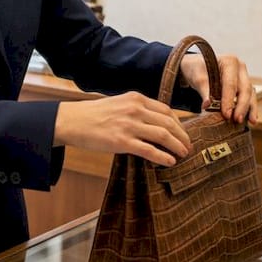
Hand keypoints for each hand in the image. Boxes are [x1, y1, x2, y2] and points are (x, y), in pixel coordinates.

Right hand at [54, 92, 192, 166]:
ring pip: (163, 135)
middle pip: (169, 123)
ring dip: (177, 146)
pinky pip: (149, 150)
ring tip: (183, 154)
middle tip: (188, 146)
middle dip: (183, 136)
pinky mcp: (122, 141)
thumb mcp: (119, 104)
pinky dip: (163, 156)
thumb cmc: (94, 115)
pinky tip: (170, 162)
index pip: (166, 111)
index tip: (184, 134)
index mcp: (136, 99)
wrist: (72, 121)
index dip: (180, 124)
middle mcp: (135, 109)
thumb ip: (137, 110)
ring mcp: (129, 125)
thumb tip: (156, 124)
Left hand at [179, 52, 258, 125]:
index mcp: (230, 61)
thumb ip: (204, 90)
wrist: (197, 67)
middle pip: (244, 88)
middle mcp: (240, 68)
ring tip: (251, 121)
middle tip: (237, 119)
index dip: (229, 100)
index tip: (226, 114)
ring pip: (250, 94)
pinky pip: (250, 98)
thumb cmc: (198, 69)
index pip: (230, 83)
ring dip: (250, 108)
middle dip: (242, 106)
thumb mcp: (198, 77)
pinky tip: (251, 119)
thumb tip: (208, 105)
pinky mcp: (244, 86)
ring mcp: (244, 77)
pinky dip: (250, 108)